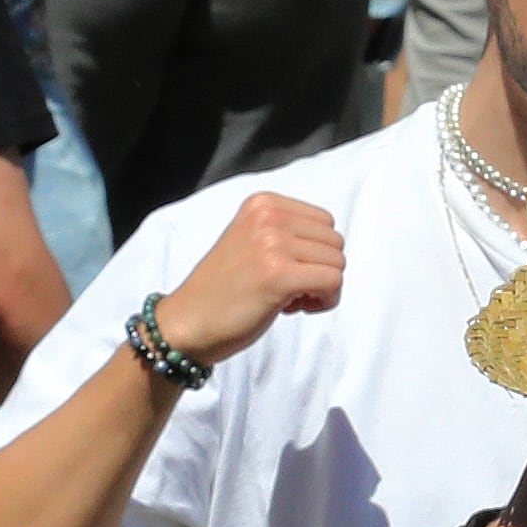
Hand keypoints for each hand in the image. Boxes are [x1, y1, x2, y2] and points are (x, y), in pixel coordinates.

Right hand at [150, 189, 349, 367]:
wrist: (188, 322)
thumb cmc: (223, 289)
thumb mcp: (253, 241)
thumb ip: (288, 233)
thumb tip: (332, 246)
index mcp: (262, 203)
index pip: (325, 221)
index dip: (316, 252)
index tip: (289, 270)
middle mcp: (268, 216)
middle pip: (335, 242)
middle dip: (321, 270)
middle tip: (289, 289)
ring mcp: (273, 244)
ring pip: (338, 263)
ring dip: (322, 288)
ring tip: (289, 299)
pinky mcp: (279, 275)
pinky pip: (333, 283)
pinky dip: (325, 301)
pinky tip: (295, 308)